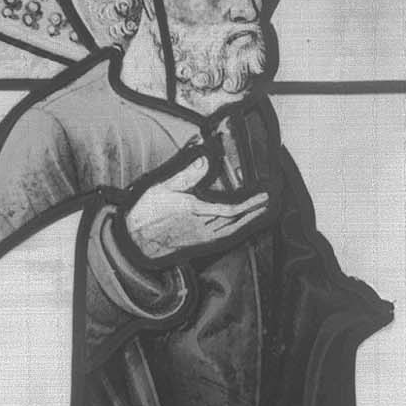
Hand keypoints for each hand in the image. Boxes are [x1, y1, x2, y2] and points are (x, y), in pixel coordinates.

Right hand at [123, 147, 271, 264]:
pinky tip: (245, 225)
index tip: (264, 196)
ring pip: (233, 230)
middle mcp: (201, 226)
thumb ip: (185, 176)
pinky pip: (224, 238)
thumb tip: (203, 161)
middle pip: (237, 220)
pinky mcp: (199, 244)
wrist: (135, 240)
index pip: (230, 209)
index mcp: (193, 210)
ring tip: (263, 211)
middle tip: (270, 201)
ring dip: (250, 221)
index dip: (250, 204)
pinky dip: (238, 231)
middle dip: (255, 211)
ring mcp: (201, 237)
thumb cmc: (146, 212)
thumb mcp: (162, 188)